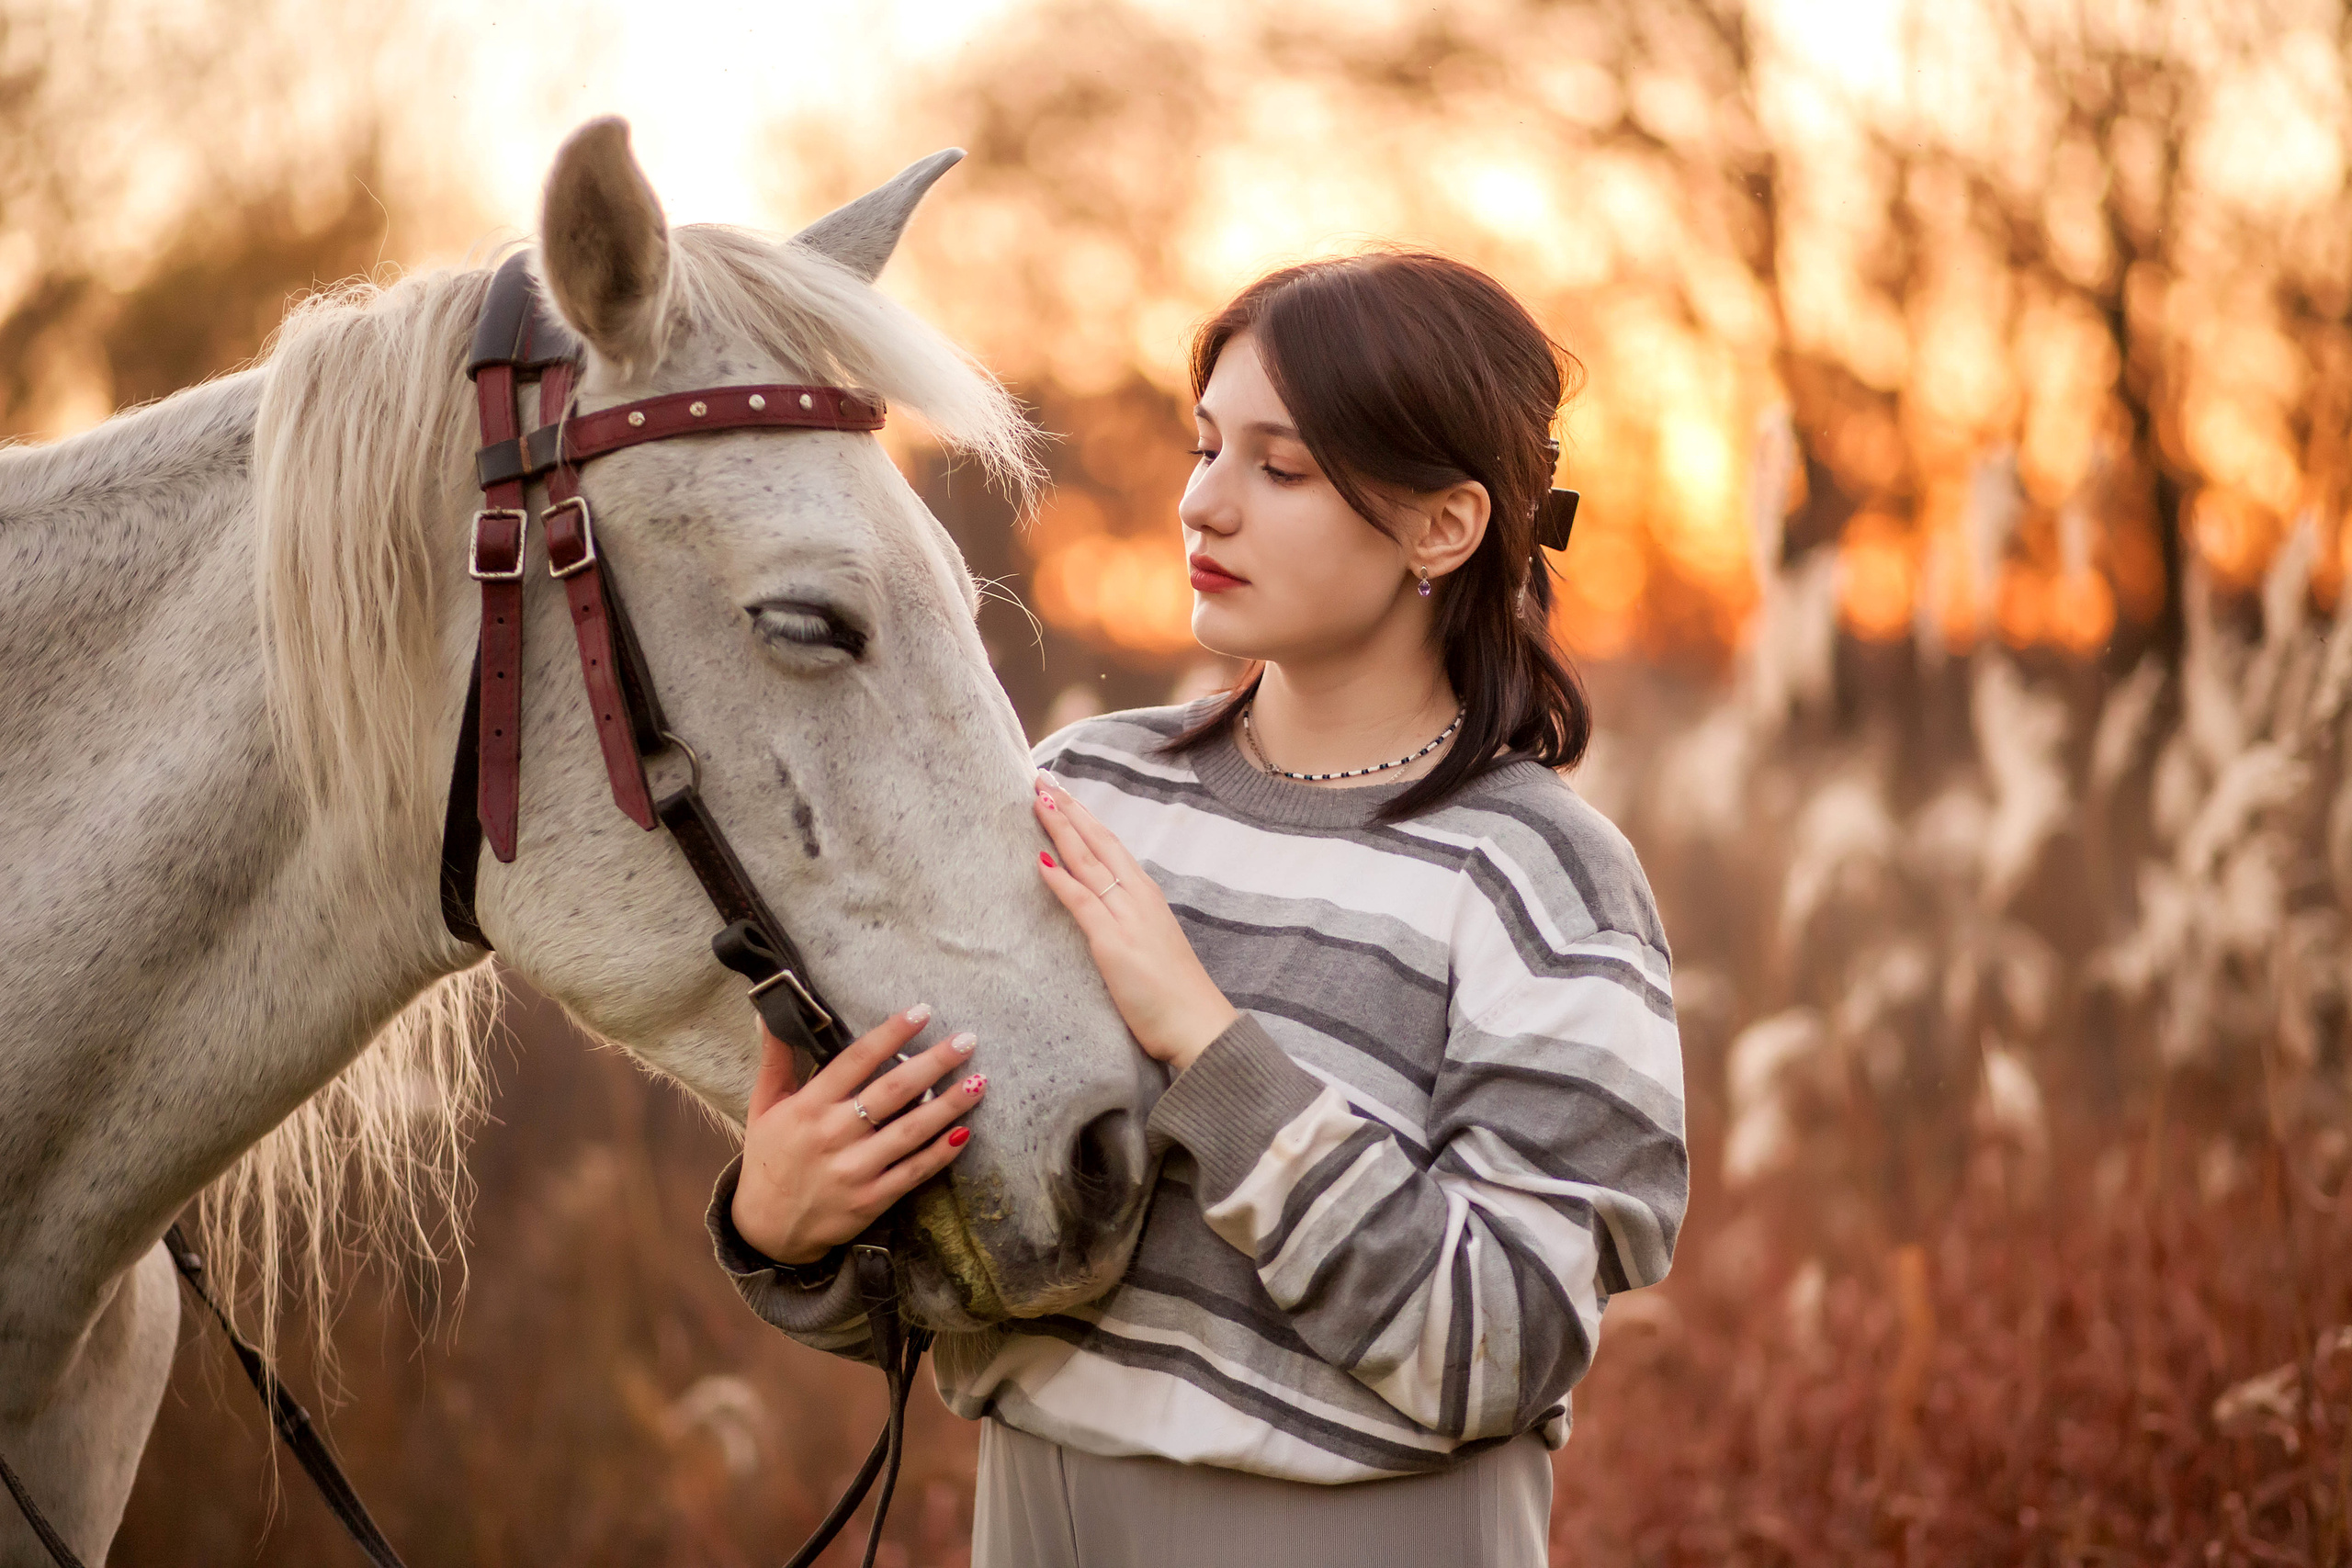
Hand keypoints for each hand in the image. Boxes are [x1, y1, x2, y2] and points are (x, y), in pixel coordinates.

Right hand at [729, 1006, 986, 1265]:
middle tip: (967, 1040)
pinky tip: (965, 1132)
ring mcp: (854, 1170)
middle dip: (934, 1063)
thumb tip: (769, 1013)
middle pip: (893, 1091)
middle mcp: (833, 1135)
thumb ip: (775, 1059)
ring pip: (910, 1131)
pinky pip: (913, 1172)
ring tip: (979, 1081)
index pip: (856, 1060)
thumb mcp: (764, 1106)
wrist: (765, 1228)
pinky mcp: (871, 1200)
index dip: (891, 1034)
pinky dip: (941, 1153)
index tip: (922, 1012)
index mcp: (808, 1106)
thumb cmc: (768, 1159)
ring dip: (949, 1105)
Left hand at [1033, 770, 1236, 1073]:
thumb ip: (1129, 922)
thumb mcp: (1151, 944)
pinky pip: (1082, 903)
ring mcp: (1127, 917)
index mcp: (1147, 895)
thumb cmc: (1175, 993)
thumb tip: (1106, 911)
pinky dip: (1060, 880)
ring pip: (1088, 863)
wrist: (1197, 1024)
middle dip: (1068, 808)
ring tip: (1037, 800)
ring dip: (1061, 829)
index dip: (1084, 817)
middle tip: (1041, 778)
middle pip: (1098, 842)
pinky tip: (1040, 861)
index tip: (1061, 793)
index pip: (1109, 844)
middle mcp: (1138, 897)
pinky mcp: (1114, 943)